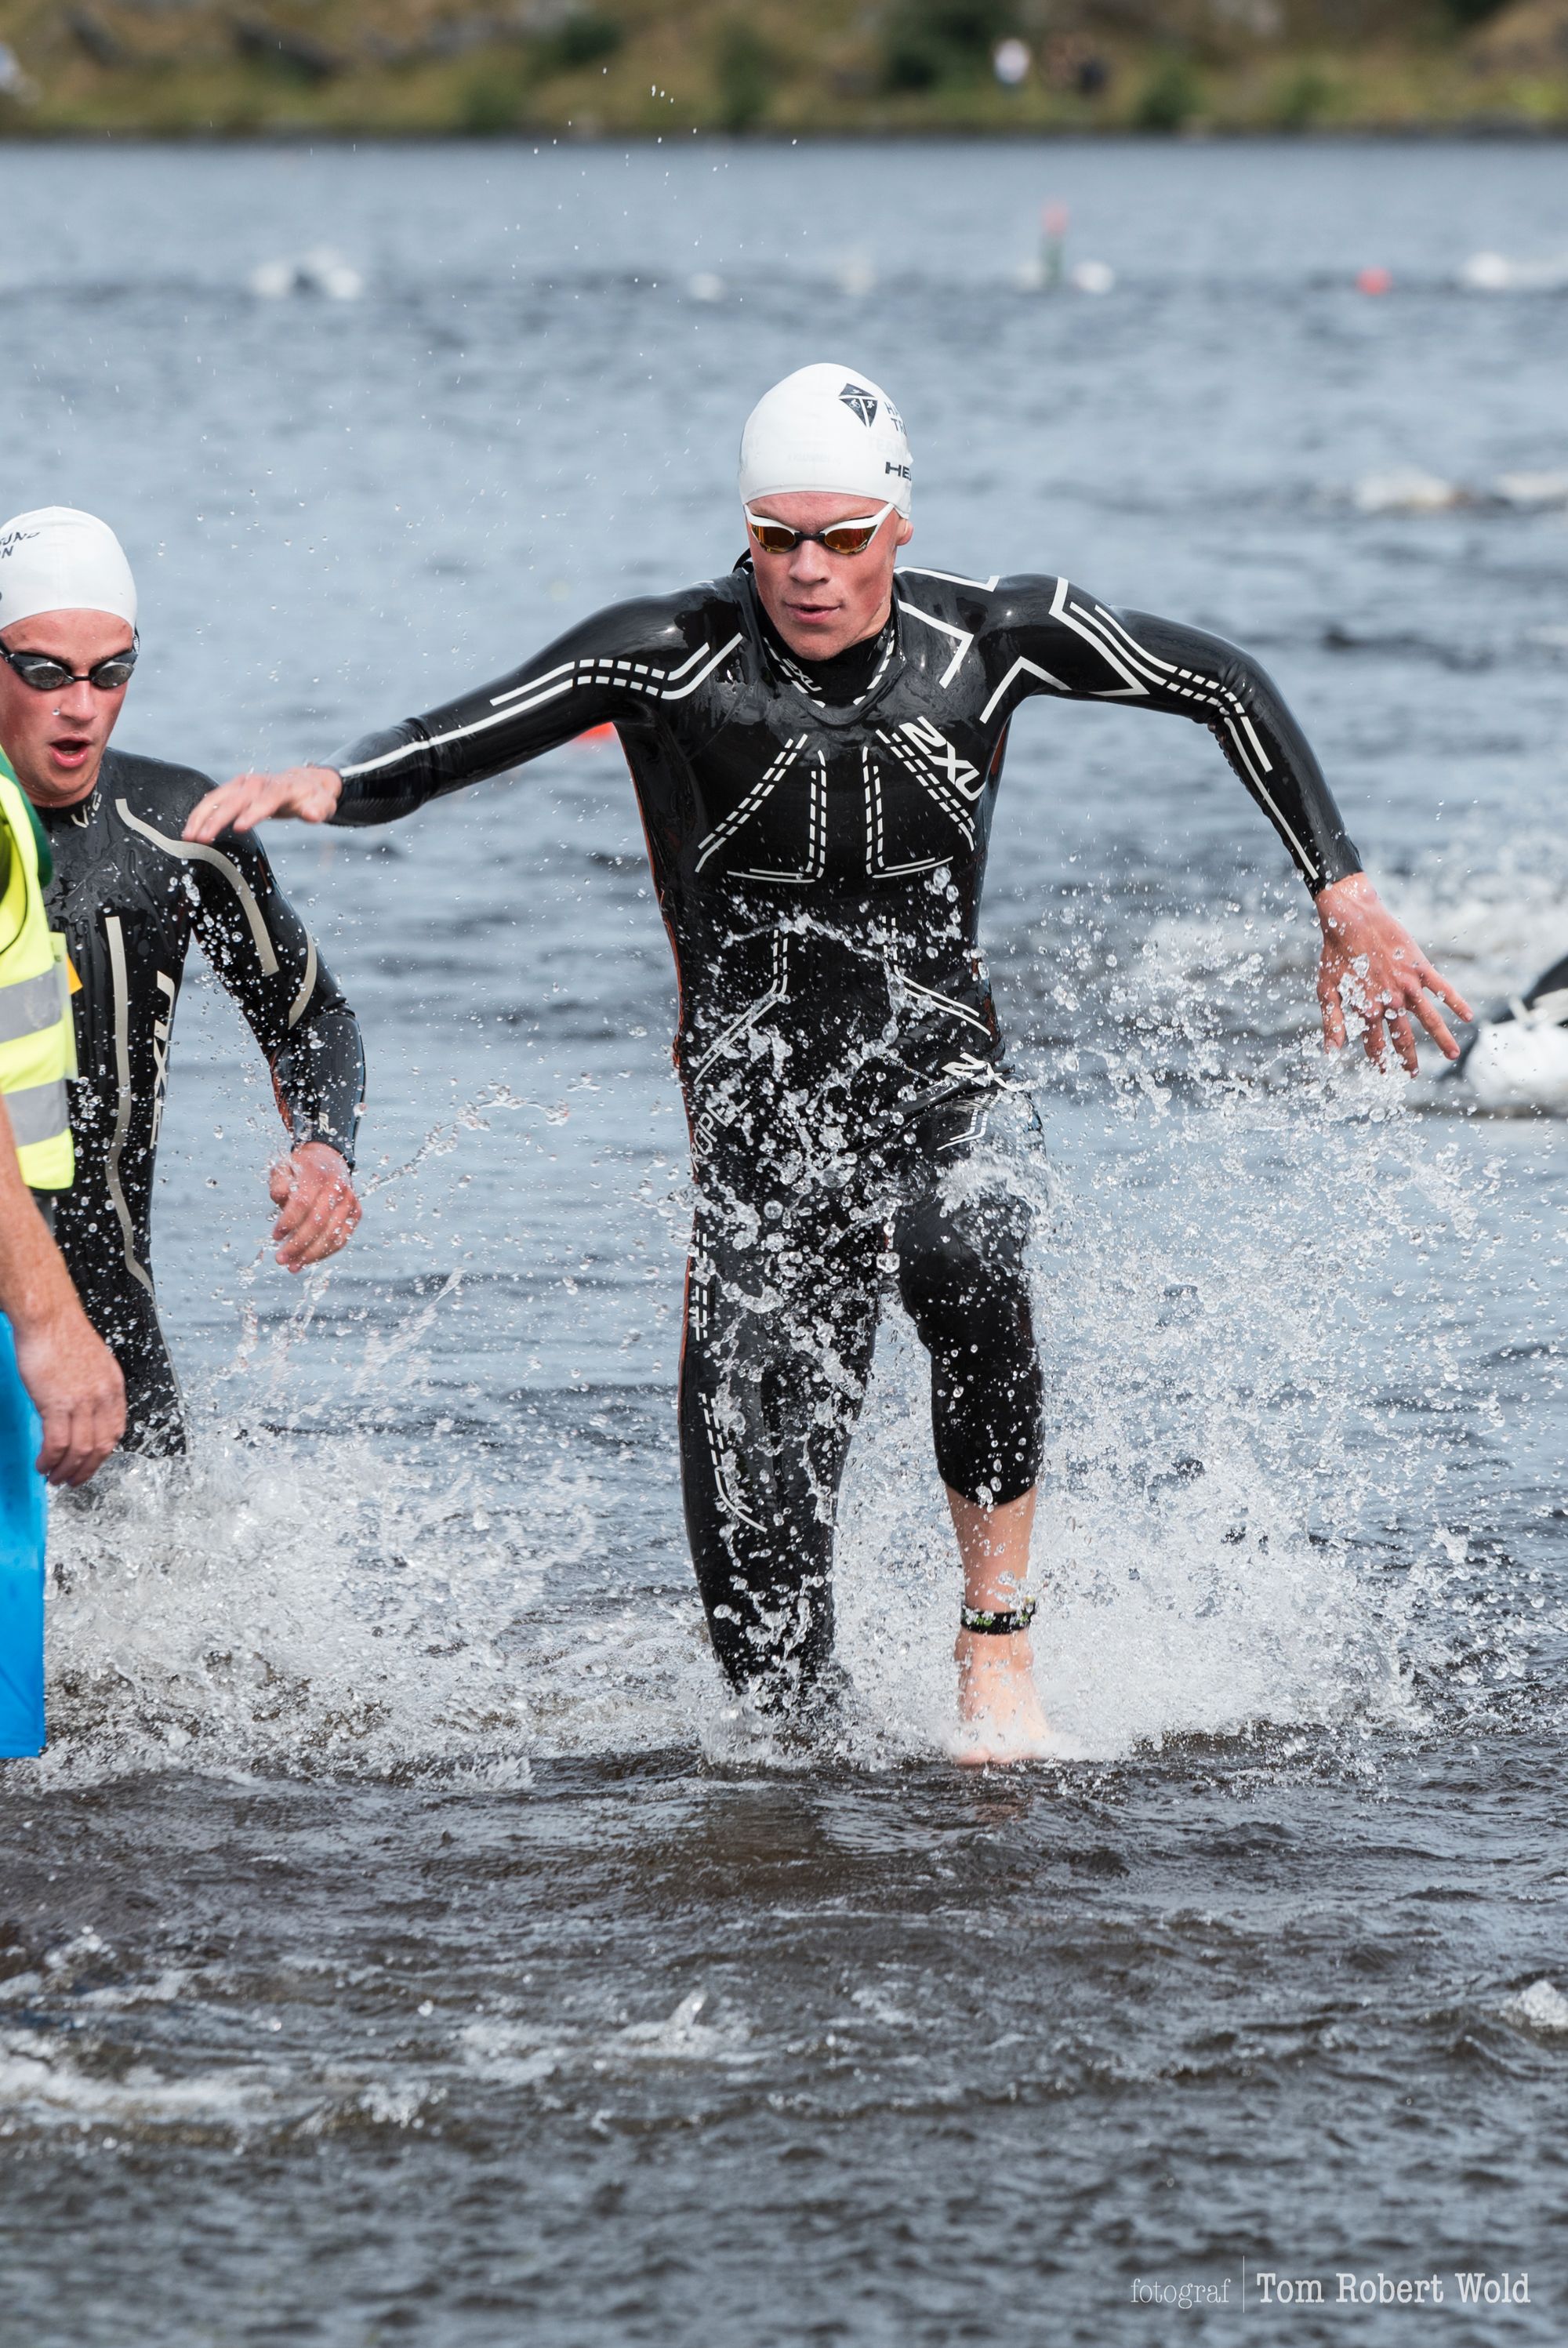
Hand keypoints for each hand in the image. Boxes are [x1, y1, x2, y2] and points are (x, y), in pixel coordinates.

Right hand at [11, 1304, 125, 1485]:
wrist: (48, 1318)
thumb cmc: (64, 1334)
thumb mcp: (92, 1364)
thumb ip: (93, 1388)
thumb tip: (83, 1411)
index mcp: (114, 1387)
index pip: (115, 1431)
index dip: (103, 1454)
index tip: (91, 1464)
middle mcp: (103, 1396)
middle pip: (101, 1446)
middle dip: (86, 1470)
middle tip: (72, 1481)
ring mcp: (82, 1401)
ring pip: (80, 1450)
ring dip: (66, 1470)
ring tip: (54, 1477)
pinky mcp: (57, 1403)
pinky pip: (57, 1443)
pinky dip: (50, 1460)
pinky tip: (42, 1464)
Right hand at [182, 764, 341, 843]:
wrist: (304, 782)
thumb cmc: (313, 797)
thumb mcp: (323, 804)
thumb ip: (318, 810)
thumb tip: (313, 813)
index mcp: (280, 788)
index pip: (265, 799)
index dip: (252, 813)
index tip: (238, 827)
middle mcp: (258, 783)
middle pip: (234, 799)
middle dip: (217, 819)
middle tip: (202, 838)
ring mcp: (243, 784)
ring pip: (217, 798)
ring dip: (201, 816)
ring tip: (188, 836)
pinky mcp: (234, 789)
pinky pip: (213, 799)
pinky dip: (201, 813)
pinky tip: (190, 829)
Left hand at [269, 1144, 361, 1271]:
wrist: (329, 1160)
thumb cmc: (300, 1169)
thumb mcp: (284, 1168)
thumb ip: (279, 1182)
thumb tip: (279, 1197)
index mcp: (317, 1174)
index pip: (303, 1202)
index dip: (288, 1222)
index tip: (275, 1236)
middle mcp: (338, 1187)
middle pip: (318, 1222)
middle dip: (298, 1244)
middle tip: (280, 1259)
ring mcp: (350, 1201)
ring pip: (332, 1234)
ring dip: (311, 1255)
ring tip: (293, 1266)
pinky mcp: (356, 1213)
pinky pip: (342, 1238)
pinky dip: (325, 1252)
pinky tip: (307, 1260)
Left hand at [1315, 872, 1472, 1074]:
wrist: (1351, 917)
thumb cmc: (1336, 953)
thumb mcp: (1326, 990)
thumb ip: (1332, 1022)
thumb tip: (1331, 1053)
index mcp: (1367, 1007)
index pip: (1374, 1043)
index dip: (1379, 1059)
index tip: (1384, 1072)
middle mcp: (1390, 1000)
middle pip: (1402, 1037)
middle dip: (1408, 1058)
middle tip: (1413, 1074)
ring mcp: (1407, 984)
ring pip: (1429, 1018)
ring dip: (1441, 1038)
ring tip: (1452, 1056)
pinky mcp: (1420, 967)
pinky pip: (1442, 988)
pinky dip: (1455, 1002)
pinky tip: (1468, 1016)